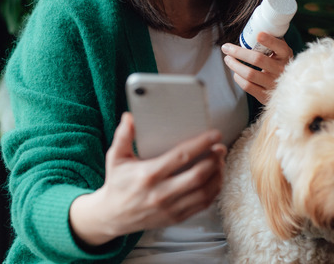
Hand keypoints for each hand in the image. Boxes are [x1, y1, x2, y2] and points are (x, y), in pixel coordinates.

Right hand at [69, 112, 226, 245]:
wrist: (113, 216)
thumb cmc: (117, 183)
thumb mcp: (115, 158)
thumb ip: (123, 136)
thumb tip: (129, 117)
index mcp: (148, 175)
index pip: (181, 157)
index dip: (201, 144)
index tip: (214, 135)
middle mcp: (161, 193)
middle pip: (197, 175)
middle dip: (214, 160)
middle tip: (220, 148)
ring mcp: (170, 208)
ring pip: (204, 192)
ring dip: (217, 175)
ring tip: (220, 162)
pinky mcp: (176, 217)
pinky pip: (202, 205)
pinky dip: (213, 191)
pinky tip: (216, 179)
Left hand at [221, 32, 293, 103]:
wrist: (288, 89)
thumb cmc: (279, 64)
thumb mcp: (281, 52)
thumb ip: (272, 41)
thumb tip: (254, 29)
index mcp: (286, 55)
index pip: (279, 47)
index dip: (269, 41)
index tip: (258, 35)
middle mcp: (282, 70)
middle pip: (258, 59)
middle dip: (238, 52)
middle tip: (226, 48)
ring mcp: (274, 84)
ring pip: (250, 74)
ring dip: (235, 65)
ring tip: (228, 59)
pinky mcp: (265, 96)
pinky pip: (248, 86)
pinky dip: (238, 78)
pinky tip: (235, 73)